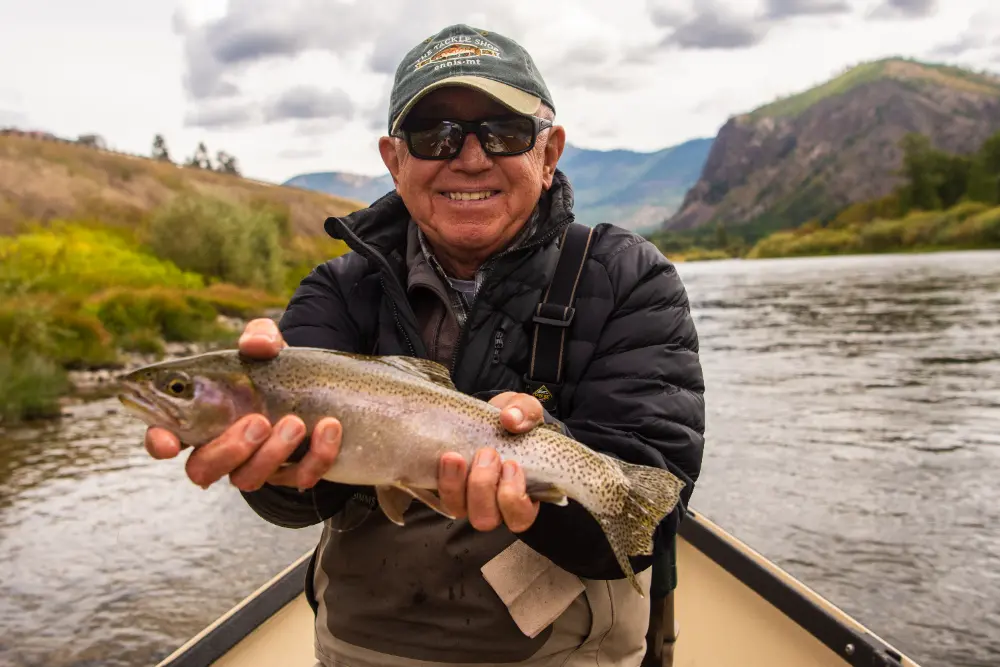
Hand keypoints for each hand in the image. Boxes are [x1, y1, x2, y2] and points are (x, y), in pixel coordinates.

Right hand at [143, 318, 341, 491]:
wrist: (324, 386)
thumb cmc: (277, 367)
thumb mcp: (270, 346)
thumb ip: (260, 336)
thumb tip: (257, 344)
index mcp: (200, 415)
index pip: (165, 435)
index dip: (160, 441)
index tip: (168, 442)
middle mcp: (222, 447)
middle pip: (203, 469)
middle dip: (229, 449)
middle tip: (259, 421)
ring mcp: (256, 465)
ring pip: (248, 480)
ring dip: (272, 453)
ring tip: (296, 422)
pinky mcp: (292, 474)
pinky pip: (300, 477)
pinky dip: (317, 456)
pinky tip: (330, 428)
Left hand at [438, 392, 544, 532]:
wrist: (489, 417)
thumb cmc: (514, 422)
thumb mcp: (526, 410)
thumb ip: (526, 412)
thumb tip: (511, 419)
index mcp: (523, 495)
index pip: (520, 518)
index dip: (514, 499)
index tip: (511, 465)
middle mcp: (494, 505)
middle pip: (485, 519)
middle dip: (483, 487)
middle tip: (488, 454)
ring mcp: (468, 499)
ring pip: (458, 510)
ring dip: (456, 485)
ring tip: (459, 456)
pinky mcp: (449, 488)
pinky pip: (441, 495)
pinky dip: (443, 478)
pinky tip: (447, 457)